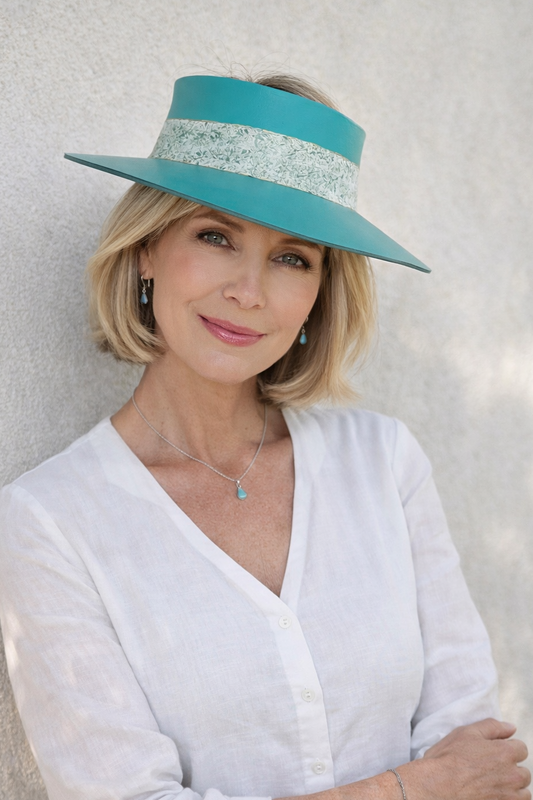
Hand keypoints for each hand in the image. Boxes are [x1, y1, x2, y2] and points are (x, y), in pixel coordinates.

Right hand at [406, 718, 529, 799]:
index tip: (493, 753)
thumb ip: (492, 727)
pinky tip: (491, 795)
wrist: (436, 787)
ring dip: (512, 789)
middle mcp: (512, 775)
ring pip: (523, 792)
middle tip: (489, 771)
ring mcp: (509, 796)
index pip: (521, 749)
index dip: (507, 749)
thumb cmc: (448, 759)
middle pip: (524, 772)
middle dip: (511, 770)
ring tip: (491, 785)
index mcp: (505, 752)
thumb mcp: (466, 733)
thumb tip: (511, 727)